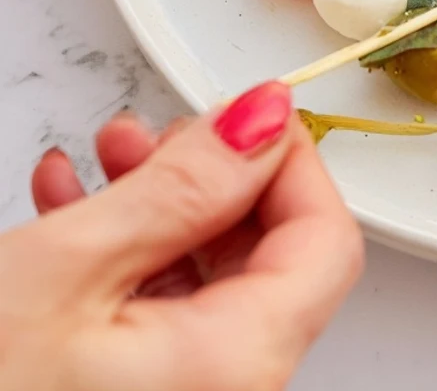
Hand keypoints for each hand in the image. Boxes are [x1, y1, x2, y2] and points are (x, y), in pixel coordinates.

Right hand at [1, 83, 363, 390]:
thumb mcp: (69, 269)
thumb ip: (185, 185)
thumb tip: (265, 116)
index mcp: (234, 369)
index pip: (326, 243)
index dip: (292, 164)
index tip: (248, 114)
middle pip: (269, 259)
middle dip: (215, 179)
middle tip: (161, 132)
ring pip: (206, 282)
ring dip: (163, 207)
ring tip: (106, 156)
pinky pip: (154, 317)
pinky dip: (123, 257)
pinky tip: (67, 209)